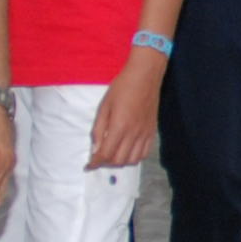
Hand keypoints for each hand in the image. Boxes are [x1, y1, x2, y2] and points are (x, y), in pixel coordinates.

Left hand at [89, 52, 165, 168]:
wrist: (145, 76)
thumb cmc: (121, 87)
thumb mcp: (104, 106)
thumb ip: (99, 129)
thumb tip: (95, 149)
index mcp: (119, 126)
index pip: (105, 154)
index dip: (95, 162)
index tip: (88, 165)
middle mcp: (133, 134)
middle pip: (119, 160)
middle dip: (106, 162)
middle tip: (99, 156)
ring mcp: (145, 134)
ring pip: (132, 160)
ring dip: (120, 161)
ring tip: (113, 153)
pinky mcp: (152, 132)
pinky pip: (144, 153)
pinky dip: (134, 157)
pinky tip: (127, 150)